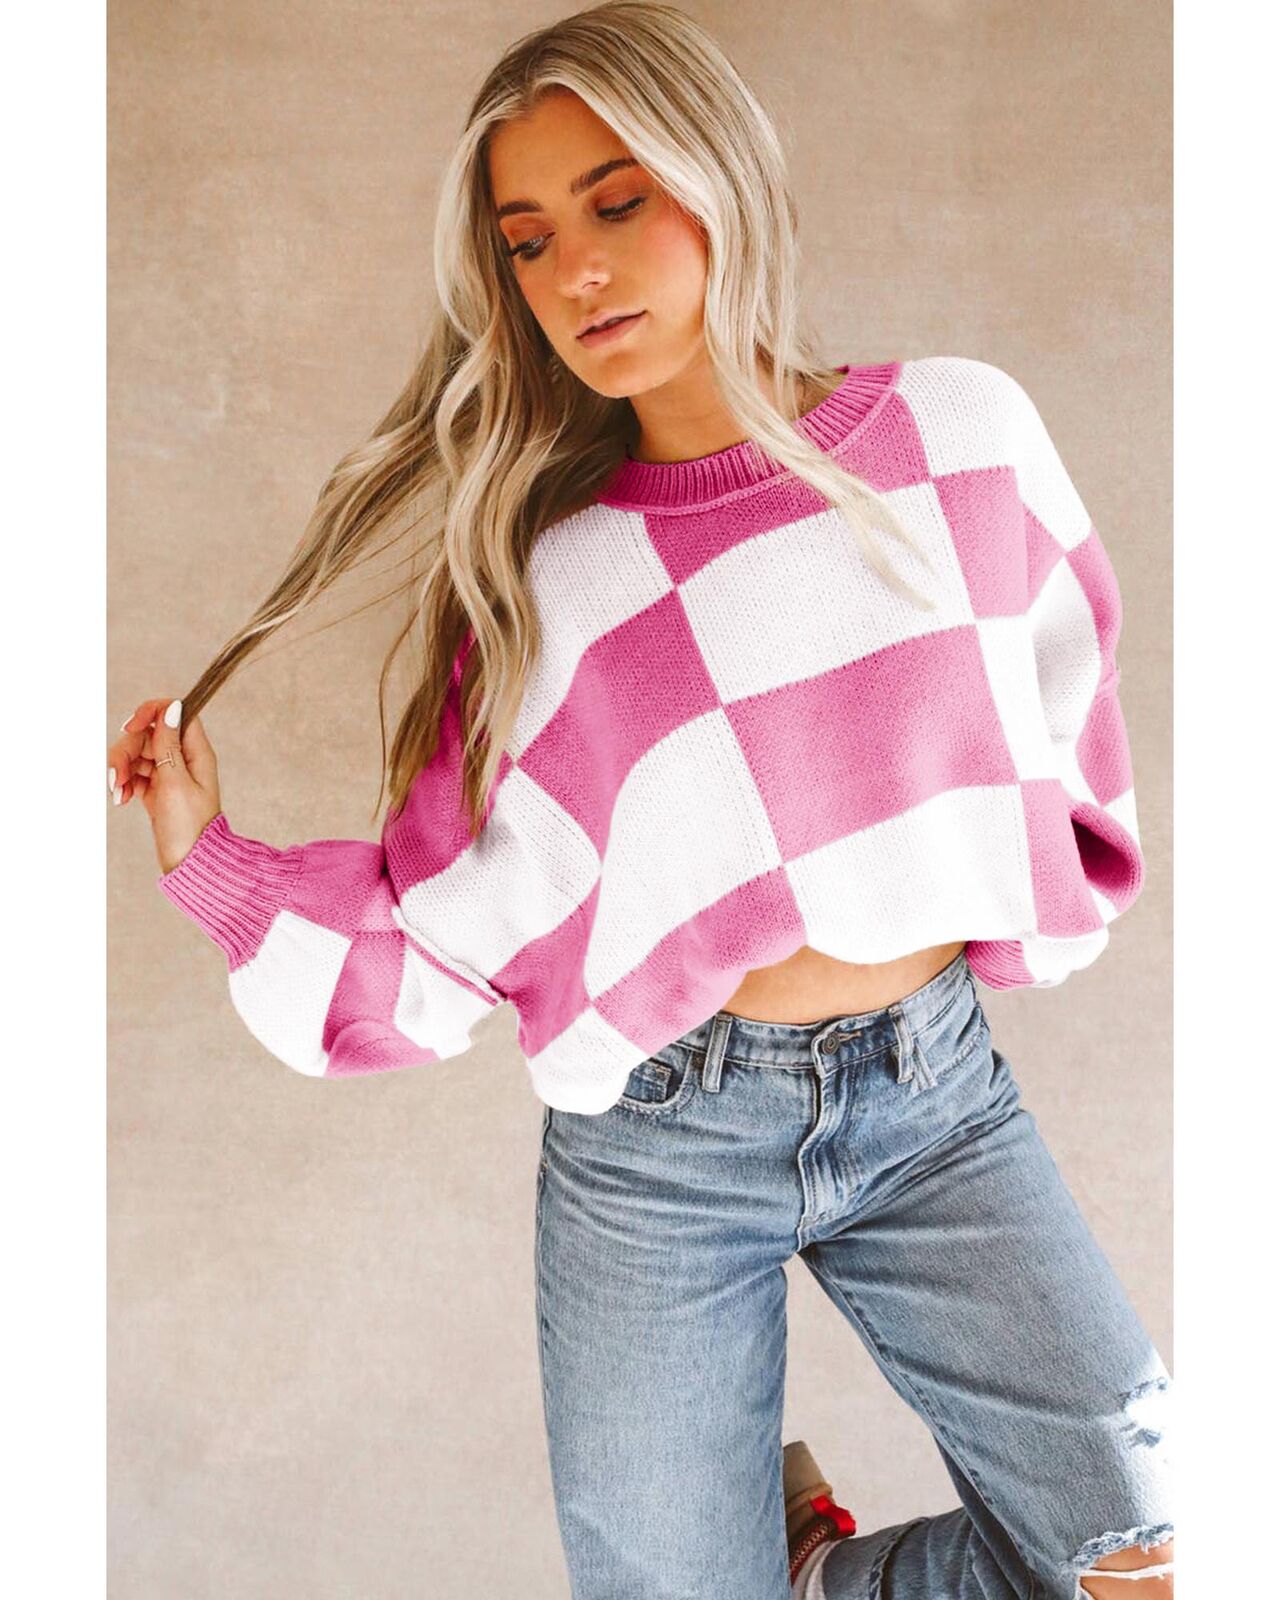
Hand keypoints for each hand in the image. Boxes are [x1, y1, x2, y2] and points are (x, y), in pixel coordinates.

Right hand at [108, 698, 222, 874]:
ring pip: (136, 755)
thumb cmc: (189, 827)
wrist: (189, 865)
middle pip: (147, 734)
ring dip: (121, 770)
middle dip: (126, 751)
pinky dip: (124, 784)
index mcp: (196, 753)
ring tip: (117, 793)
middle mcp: (183, 759)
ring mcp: (168, 775)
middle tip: (116, 776)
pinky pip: (134, 775)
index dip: (150, 713)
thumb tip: (172, 708)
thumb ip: (168, 745)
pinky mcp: (156, 790)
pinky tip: (120, 800)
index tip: (130, 727)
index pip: (175, 713)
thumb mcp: (176, 782)